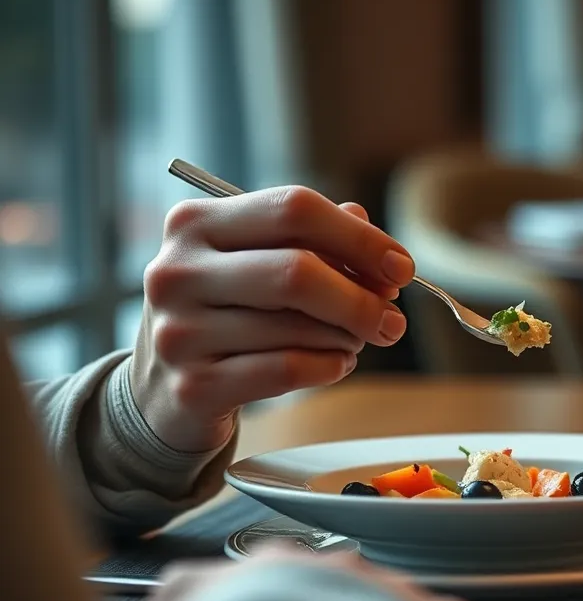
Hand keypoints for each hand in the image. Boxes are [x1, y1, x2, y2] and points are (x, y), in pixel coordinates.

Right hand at [131, 187, 415, 451]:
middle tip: (392, 322)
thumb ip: (318, 244)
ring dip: (346, 338)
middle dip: (361, 299)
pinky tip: (335, 364)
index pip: (295, 208)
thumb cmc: (228, 315)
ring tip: (352, 342)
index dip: (360, 238)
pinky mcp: (193, 386)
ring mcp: (179, 330)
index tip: (402, 268)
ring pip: (298, 326)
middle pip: (298, 270)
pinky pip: (287, 369)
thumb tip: (380, 250)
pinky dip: (328, 367)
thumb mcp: (260, 264)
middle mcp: (178, 271)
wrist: (163, 392)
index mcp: (197, 223)